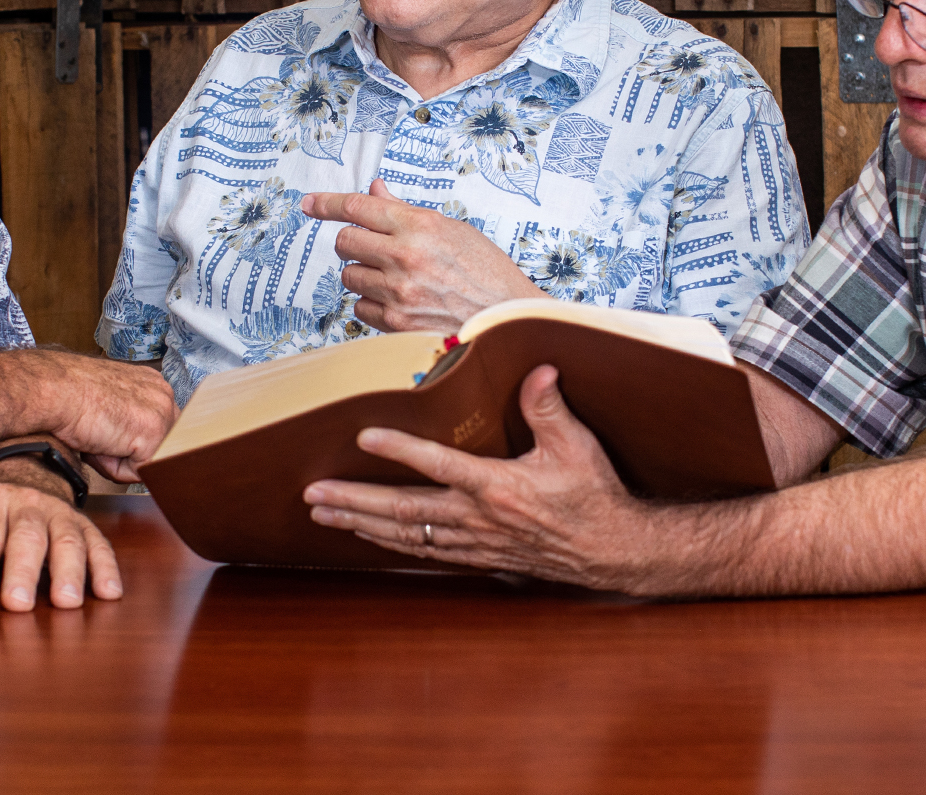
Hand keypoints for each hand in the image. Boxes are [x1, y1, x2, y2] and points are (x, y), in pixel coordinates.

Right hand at [0, 350, 177, 482]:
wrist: (52, 391)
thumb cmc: (66, 396)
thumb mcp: (106, 404)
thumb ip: (126, 421)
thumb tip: (128, 446)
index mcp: (151, 385)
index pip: (157, 430)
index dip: (130, 443)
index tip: (107, 436)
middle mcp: (162, 394)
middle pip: (157, 447)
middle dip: (127, 453)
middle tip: (98, 435)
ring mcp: (162, 412)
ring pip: (147, 461)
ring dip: (120, 460)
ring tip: (96, 438)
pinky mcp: (153, 433)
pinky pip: (139, 472)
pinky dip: (114, 468)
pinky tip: (97, 444)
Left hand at [0, 470, 121, 610]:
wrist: (18, 482)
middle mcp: (26, 505)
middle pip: (25, 538)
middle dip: (21, 572)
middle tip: (18, 605)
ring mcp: (59, 515)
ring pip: (68, 541)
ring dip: (69, 572)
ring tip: (67, 604)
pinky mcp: (85, 526)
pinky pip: (99, 545)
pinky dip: (106, 569)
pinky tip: (109, 594)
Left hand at [299, 178, 546, 332]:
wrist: (509, 321)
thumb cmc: (488, 275)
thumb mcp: (452, 230)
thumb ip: (406, 213)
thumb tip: (375, 192)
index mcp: (420, 226)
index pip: (358, 206)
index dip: (327, 203)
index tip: (310, 203)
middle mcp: (404, 257)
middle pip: (345, 242)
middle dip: (353, 242)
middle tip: (373, 248)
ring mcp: (398, 292)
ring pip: (350, 276)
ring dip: (365, 275)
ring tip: (397, 278)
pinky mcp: (395, 324)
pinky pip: (360, 308)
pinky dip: (372, 304)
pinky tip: (399, 302)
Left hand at [301, 365, 672, 592]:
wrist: (612, 551)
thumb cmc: (595, 498)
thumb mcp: (578, 447)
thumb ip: (550, 409)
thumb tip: (538, 370)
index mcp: (498, 488)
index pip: (438, 465)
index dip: (400, 450)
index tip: (364, 438)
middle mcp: (477, 519)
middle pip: (402, 510)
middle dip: (353, 501)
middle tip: (313, 494)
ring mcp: (473, 542)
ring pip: (405, 534)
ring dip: (360, 524)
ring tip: (322, 514)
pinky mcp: (477, 555)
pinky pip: (423, 551)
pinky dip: (390, 542)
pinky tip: (367, 535)